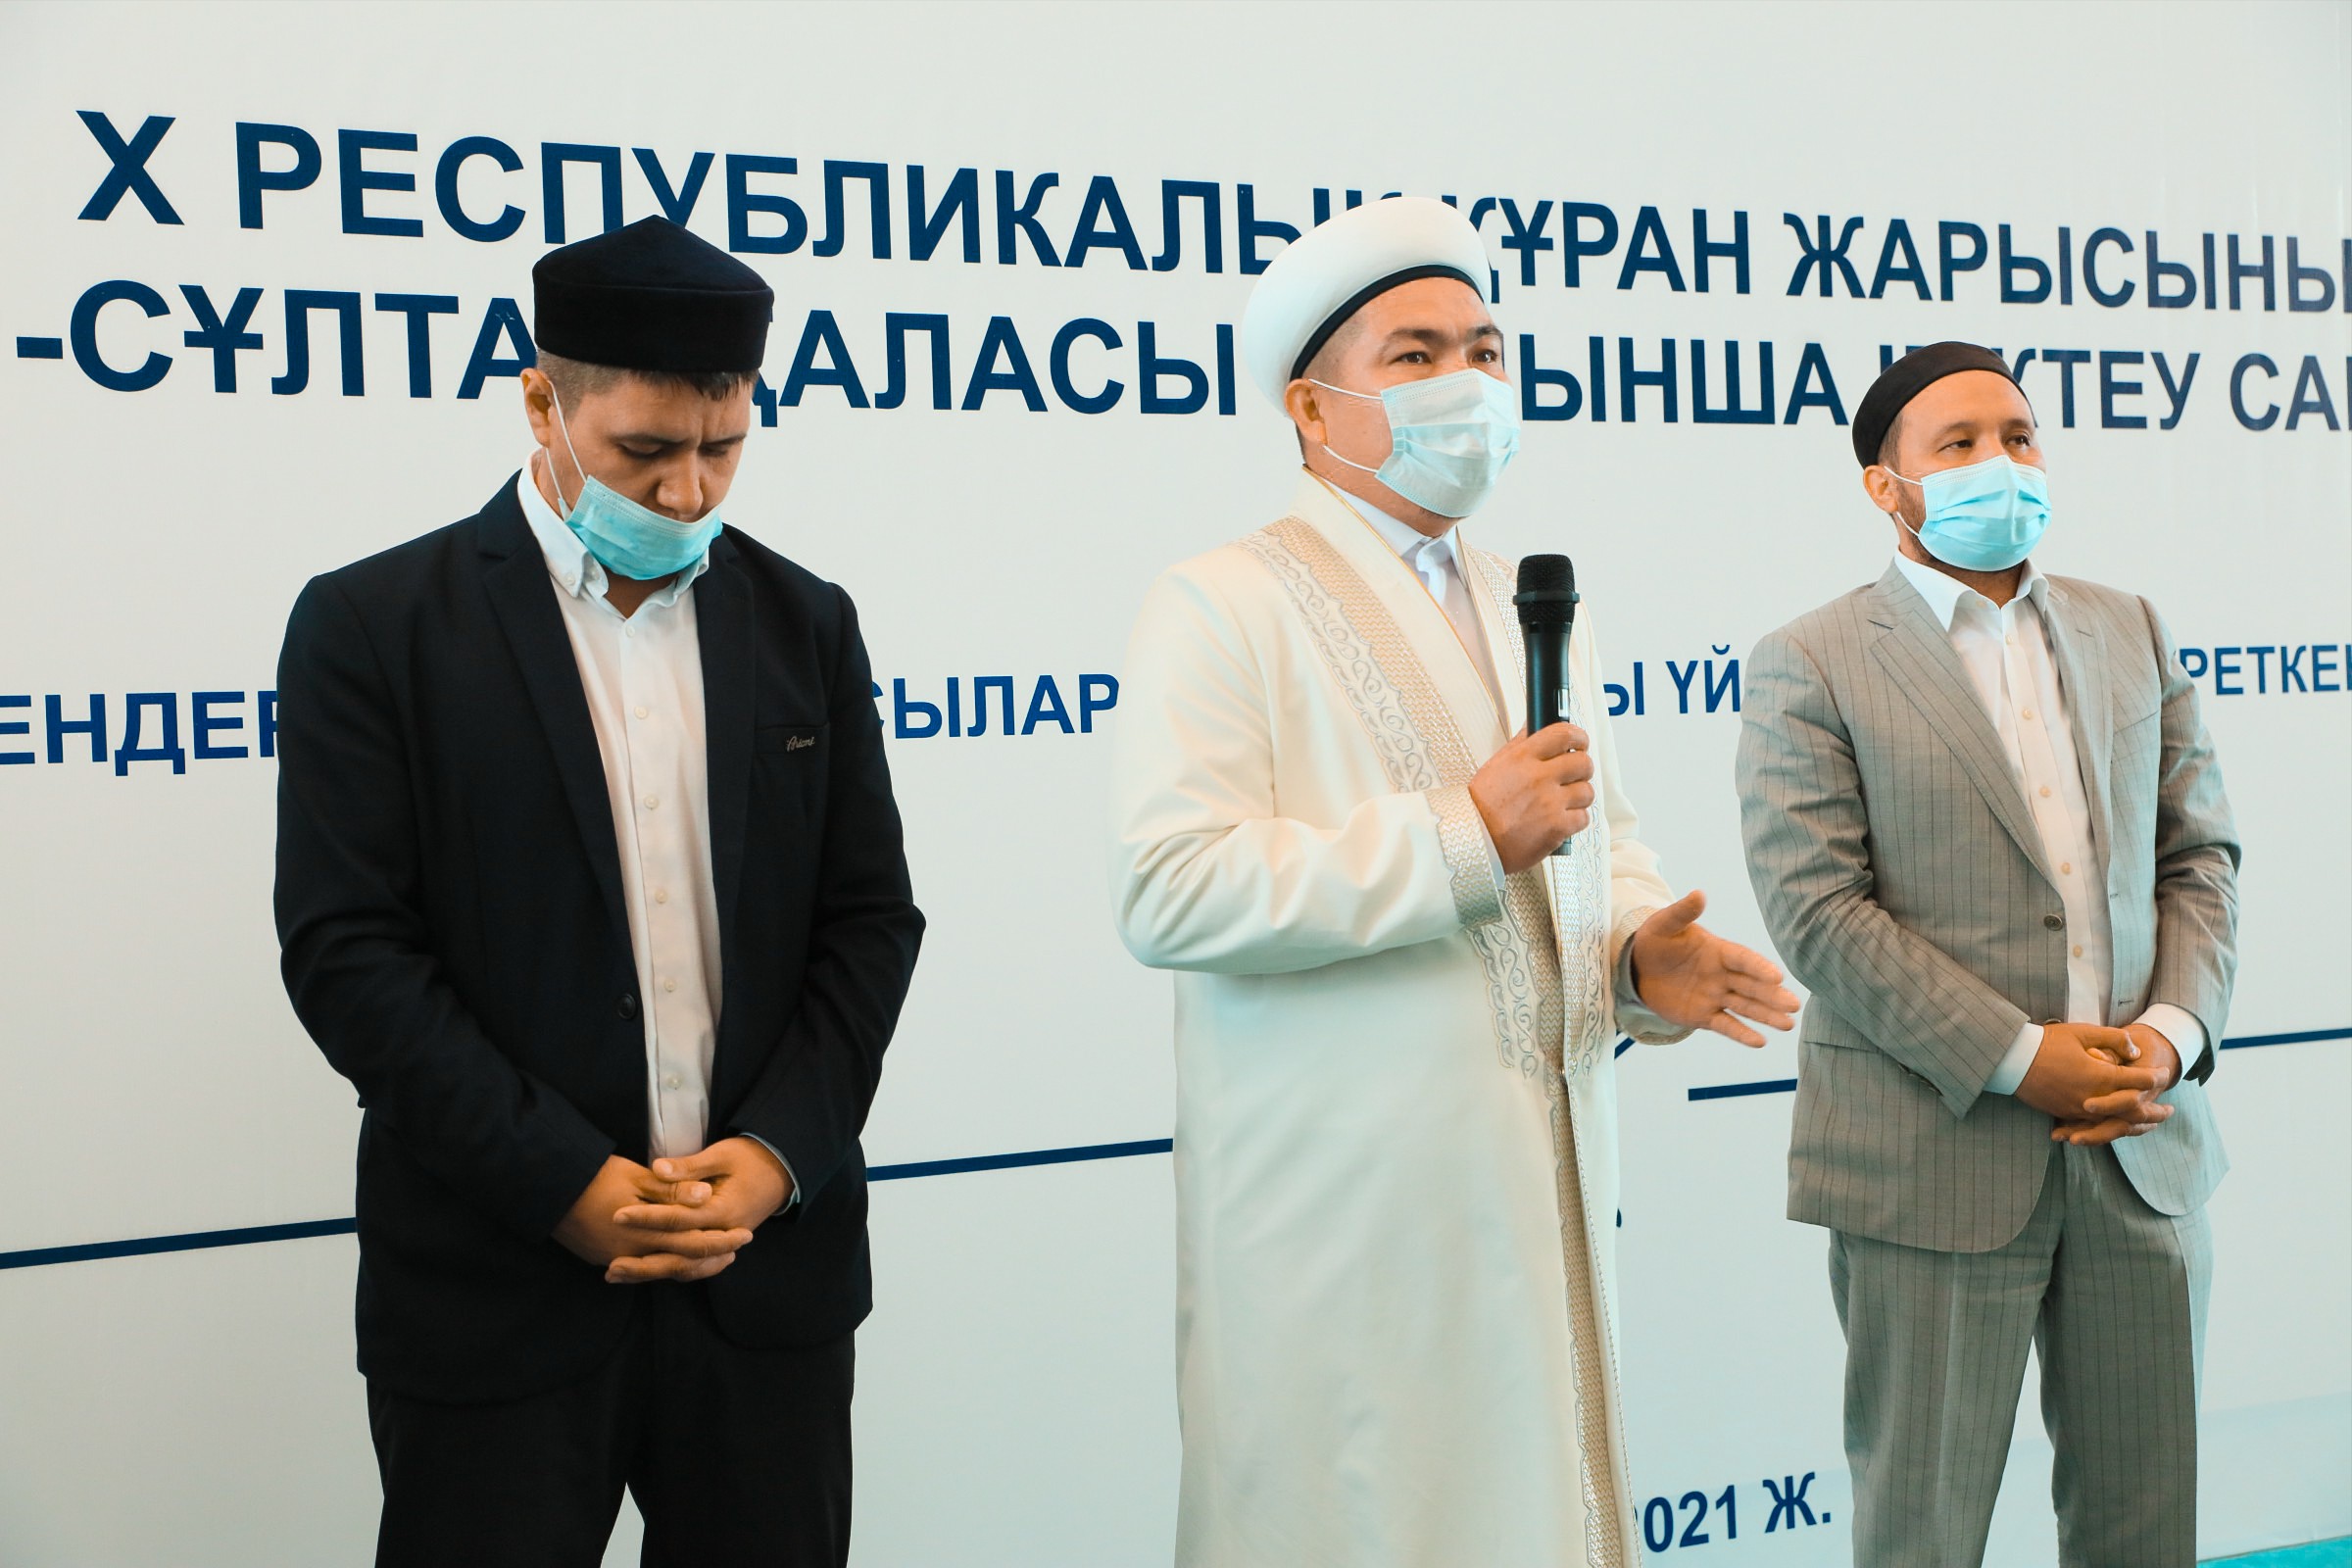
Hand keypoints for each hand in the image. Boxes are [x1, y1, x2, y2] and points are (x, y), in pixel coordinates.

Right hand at [552, 1154, 752, 1284]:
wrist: (548, 1188)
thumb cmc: (595, 1176)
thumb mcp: (637, 1176)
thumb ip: (672, 1190)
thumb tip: (706, 1197)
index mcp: (646, 1234)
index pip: (694, 1243)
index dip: (721, 1240)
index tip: (745, 1235)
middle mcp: (633, 1254)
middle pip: (681, 1264)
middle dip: (711, 1258)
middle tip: (735, 1252)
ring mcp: (616, 1259)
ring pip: (662, 1270)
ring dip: (690, 1265)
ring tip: (713, 1258)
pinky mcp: (603, 1258)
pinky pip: (642, 1267)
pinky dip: (663, 1264)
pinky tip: (673, 1257)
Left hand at [604, 1137, 794, 1283]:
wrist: (781, 1171)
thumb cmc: (750, 1159)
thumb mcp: (722, 1155)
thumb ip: (689, 1166)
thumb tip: (657, 1168)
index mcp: (724, 1210)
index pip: (679, 1219)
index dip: (647, 1217)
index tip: (617, 1215)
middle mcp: (724, 1234)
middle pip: (680, 1255)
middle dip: (644, 1261)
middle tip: (610, 1263)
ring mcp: (723, 1244)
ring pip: (685, 1268)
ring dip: (651, 1273)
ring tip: (616, 1274)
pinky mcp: (719, 1247)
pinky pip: (692, 1266)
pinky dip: (667, 1271)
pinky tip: (642, 1273)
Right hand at [1469, 723, 1594, 874]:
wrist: (1474, 840)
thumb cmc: (1482, 807)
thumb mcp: (1496, 765)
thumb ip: (1520, 744)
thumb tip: (1534, 727)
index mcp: (1523, 758)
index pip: (1564, 734)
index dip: (1579, 736)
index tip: (1580, 742)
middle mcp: (1538, 778)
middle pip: (1583, 763)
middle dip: (1582, 769)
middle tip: (1573, 776)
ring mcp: (1550, 803)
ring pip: (1587, 791)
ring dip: (1579, 797)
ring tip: (1563, 802)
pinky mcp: (1557, 827)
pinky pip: (1584, 818)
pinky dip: (1575, 820)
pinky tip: (1560, 819)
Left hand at [1627, 890, 1800, 1046]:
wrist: (1638, 968)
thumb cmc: (1655, 942)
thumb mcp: (1664, 925)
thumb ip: (1682, 913)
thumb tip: (1698, 894)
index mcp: (1718, 951)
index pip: (1743, 959)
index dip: (1759, 967)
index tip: (1778, 976)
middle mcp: (1722, 975)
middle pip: (1752, 986)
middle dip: (1772, 996)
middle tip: (1794, 1004)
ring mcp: (1715, 997)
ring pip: (1745, 1007)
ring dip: (1766, 1016)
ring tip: (1788, 1025)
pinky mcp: (1704, 1016)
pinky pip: (1726, 1025)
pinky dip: (1741, 1034)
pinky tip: (1760, 1042)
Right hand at [2053, 1023, 2179, 1145]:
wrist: (2013, 1061)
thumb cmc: (2047, 1042)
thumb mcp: (2083, 1031)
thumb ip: (2114, 1039)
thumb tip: (2135, 1051)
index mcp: (2101, 1076)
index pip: (2139, 1080)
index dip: (2156, 1076)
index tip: (2164, 1073)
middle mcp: (2094, 1098)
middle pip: (2134, 1112)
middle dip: (2155, 1112)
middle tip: (2170, 1110)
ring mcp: (2080, 1110)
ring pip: (2117, 1125)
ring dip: (2138, 1125)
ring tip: (2152, 1123)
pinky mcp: (2067, 1115)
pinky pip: (2096, 1127)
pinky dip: (2114, 1128)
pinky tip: (2122, 1126)